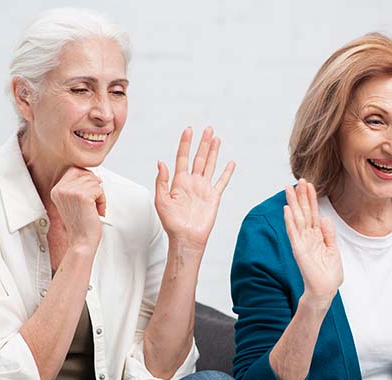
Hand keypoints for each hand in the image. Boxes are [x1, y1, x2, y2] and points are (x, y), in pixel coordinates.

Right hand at [50, 167, 105, 249]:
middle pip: (86, 174)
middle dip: (94, 187)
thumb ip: (78, 187)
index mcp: (56, 190)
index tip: (91, 190)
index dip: (87, 178)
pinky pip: (100, 190)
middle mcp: (61, 189)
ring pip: (94, 182)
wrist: (81, 241)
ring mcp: (71, 192)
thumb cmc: (80, 225)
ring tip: (94, 209)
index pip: (74, 170)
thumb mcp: (73, 202)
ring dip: (99, 196)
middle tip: (93, 203)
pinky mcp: (82, 196)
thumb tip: (95, 176)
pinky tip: (97, 211)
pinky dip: (102, 201)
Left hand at [155, 127, 235, 251]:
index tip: (188, 130)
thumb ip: (162, 181)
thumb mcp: (161, 201)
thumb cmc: (172, 223)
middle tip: (208, 129)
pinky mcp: (214, 197)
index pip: (183, 157)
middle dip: (203, 143)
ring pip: (210, 165)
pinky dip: (227, 172)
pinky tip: (230, 163)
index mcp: (179, 181)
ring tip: (217, 139)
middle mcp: (192, 182)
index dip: (185, 144)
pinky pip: (222, 182)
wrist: (186, 238)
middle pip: (199, 158)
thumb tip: (161, 163)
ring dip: (214, 152)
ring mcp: (204, 189)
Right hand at [284, 179, 342, 302]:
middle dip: (301, 196)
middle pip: (304, 212)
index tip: (309, 184)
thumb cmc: (329, 273)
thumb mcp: (333, 250)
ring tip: (289, 189)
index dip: (311, 198)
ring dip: (293, 204)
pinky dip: (289, 221)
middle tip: (299, 179)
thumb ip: (328, 234)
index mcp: (317, 235)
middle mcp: (308, 236)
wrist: (325, 290)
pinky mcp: (298, 250)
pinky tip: (286, 210)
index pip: (313, 213)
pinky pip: (293, 233)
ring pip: (297, 218)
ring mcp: (302, 242)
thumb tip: (325, 218)